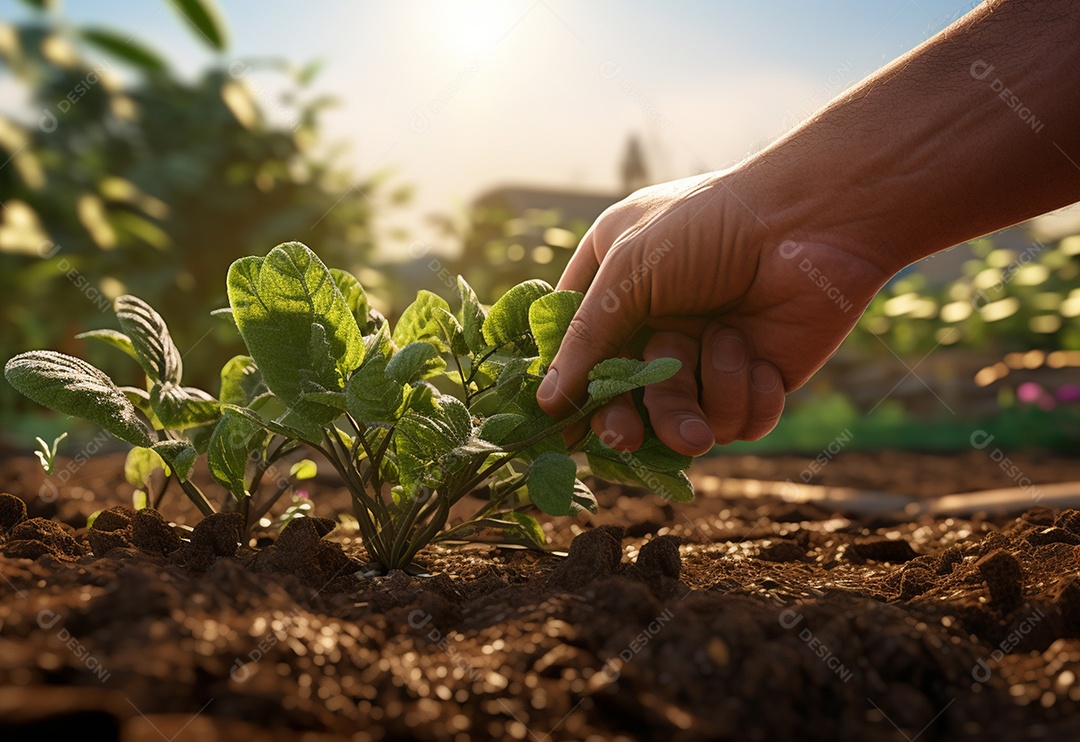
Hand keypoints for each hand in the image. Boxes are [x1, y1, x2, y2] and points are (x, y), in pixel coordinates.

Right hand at [535, 171, 890, 455]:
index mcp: (617, 287)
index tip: (557, 423)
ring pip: (682, 420)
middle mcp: (659, 324)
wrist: (812, 220)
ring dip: (697, 401)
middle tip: (626, 435)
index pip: (576, 350)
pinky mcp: (757, 379)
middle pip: (625, 400)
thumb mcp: (628, 271)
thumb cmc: (709, 225)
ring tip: (722, 358)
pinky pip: (737, 422)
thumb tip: (546, 403)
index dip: (567, 389)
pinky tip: (757, 358)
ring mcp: (706, 354)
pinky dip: (745, 397)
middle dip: (627, 420)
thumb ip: (586, 340)